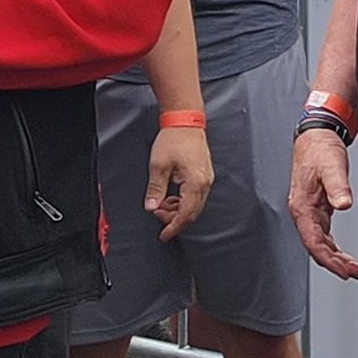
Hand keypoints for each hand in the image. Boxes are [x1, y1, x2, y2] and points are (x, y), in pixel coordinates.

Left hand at [144, 125, 212, 240]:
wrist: (185, 121)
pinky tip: (170, 196)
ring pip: (194, 205)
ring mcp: (206, 179)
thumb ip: (155, 189)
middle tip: (157, 213)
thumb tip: (151, 207)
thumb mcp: (158, 165)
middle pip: (192, 213)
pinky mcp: (204, 175)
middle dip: (174, 219)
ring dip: (177, 210)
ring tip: (161, 203)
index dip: (173, 227)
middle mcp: (204, 183)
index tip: (164, 235)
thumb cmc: (174, 139)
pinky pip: (195, 196)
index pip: (185, 214)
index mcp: (195, 183)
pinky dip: (182, 201)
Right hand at [288, 130, 357, 281]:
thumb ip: (338, 186)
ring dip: (336, 258)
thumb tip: (344, 204)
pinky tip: (344, 254)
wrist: (316, 136)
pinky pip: (323, 235)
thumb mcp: (332, 166)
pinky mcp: (318, 208)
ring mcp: (309, 211)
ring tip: (354, 268)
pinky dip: (334, 247)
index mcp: (302, 206)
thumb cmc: (319, 150)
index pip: (314, 242)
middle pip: (317, 247)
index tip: (344, 271)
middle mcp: (303, 212)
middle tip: (355, 274)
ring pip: (320, 244)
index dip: (328, 260)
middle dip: (336, 264)